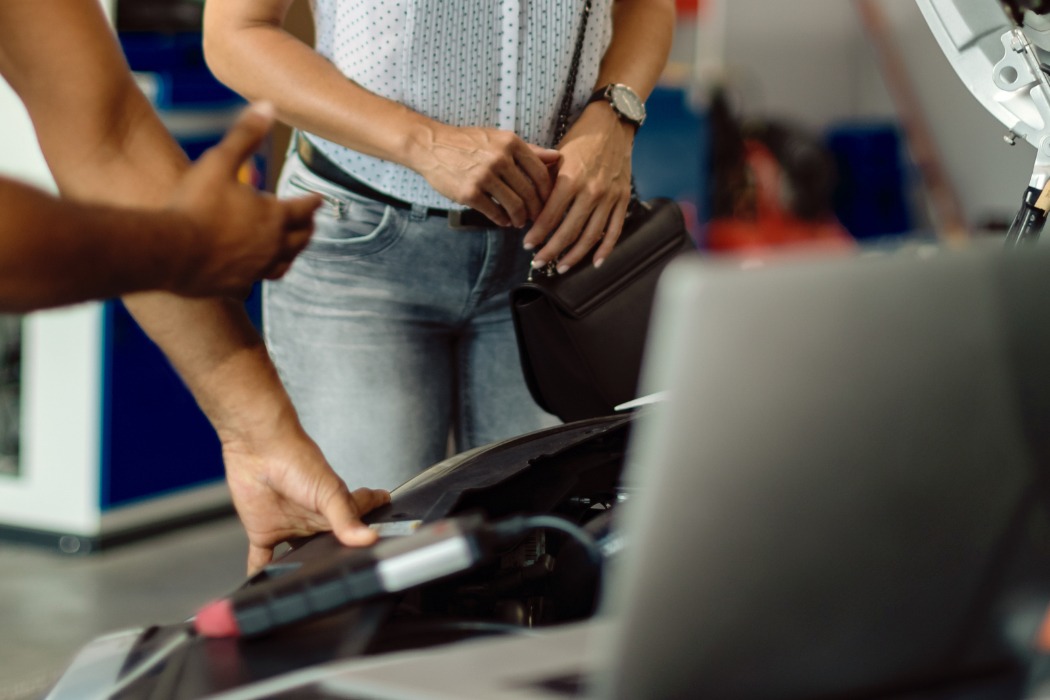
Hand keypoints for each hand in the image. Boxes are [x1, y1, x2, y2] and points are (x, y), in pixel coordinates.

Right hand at [166, 102, 321, 296]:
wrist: (169, 250)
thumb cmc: (194, 205)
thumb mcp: (219, 161)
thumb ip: (245, 134)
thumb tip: (268, 104)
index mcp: (275, 216)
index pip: (305, 208)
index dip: (313, 201)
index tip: (319, 199)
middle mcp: (274, 245)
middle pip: (302, 238)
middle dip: (308, 227)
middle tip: (311, 222)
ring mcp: (258, 268)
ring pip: (286, 262)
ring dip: (293, 252)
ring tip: (292, 247)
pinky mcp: (240, 284)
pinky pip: (261, 279)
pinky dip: (267, 271)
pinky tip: (261, 270)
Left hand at [222, 424, 390, 574]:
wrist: (258, 448)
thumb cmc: (296, 458)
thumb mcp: (329, 491)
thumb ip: (346, 519)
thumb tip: (368, 539)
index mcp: (336, 506)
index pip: (363, 512)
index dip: (376, 518)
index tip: (389, 528)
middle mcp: (315, 519)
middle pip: (332, 542)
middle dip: (340, 555)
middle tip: (349, 572)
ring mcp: (290, 526)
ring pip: (300, 555)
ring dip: (304, 568)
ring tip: (312, 586)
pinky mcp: (264, 532)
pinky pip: (262, 559)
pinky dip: (261, 573)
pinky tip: (264, 584)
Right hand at [412, 124, 560, 227]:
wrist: (431, 146)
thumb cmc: (468, 143)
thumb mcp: (500, 139)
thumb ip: (530, 150)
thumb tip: (558, 157)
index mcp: (511, 142)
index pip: (540, 173)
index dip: (547, 192)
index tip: (547, 202)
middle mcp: (499, 158)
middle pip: (529, 192)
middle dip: (536, 210)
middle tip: (536, 218)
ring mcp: (484, 176)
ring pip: (515, 205)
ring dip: (520, 218)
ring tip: (519, 222)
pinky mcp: (469, 192)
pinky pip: (494, 212)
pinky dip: (502, 220)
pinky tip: (503, 221)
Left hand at [522, 105, 634, 271]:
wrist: (612, 124)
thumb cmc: (580, 140)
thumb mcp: (557, 157)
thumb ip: (544, 184)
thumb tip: (530, 211)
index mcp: (571, 179)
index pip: (550, 216)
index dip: (537, 234)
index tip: (527, 245)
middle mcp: (591, 191)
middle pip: (569, 231)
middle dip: (551, 251)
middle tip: (538, 262)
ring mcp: (609, 197)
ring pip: (591, 236)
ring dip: (574, 256)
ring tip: (561, 267)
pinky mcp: (623, 199)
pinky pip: (614, 230)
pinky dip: (606, 249)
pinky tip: (595, 262)